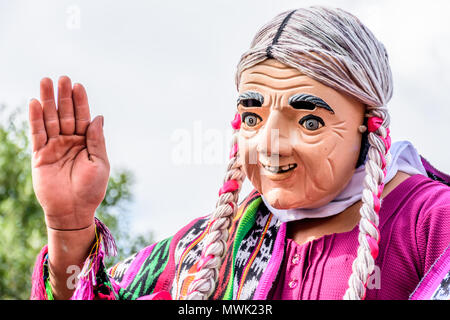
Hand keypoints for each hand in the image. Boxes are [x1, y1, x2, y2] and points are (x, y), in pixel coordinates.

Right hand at [29, 76, 109, 229]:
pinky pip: (37, 134)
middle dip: (63, 97)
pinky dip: (35, 119)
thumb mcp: (100, 162)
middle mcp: (70, 141)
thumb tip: (98, 116)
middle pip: (65, 114)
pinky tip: (35, 103)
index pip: (83, 117)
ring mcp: (54, 147)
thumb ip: (96, 139)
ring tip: (46, 82)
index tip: (78, 85)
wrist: (74, 211)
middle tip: (62, 78)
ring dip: (48, 102)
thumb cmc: (91, 189)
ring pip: (50, 120)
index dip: (80, 102)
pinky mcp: (40, 155)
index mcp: (86, 142)